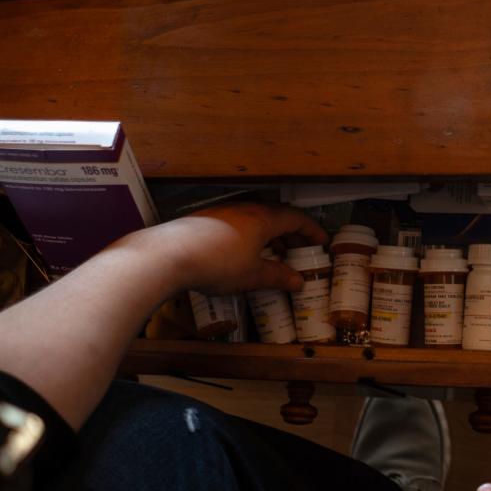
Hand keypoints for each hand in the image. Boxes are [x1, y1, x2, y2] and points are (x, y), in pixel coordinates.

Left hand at [128, 202, 326, 295]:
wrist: (169, 254)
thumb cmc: (217, 263)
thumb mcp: (252, 275)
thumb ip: (277, 276)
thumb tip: (298, 281)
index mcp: (263, 218)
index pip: (296, 218)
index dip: (312, 230)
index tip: (322, 242)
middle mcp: (246, 209)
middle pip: (276, 216)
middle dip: (291, 234)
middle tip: (300, 250)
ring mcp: (224, 212)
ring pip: (255, 220)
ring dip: (270, 235)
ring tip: (274, 254)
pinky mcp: (206, 220)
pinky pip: (238, 224)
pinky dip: (250, 237)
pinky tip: (244, 255)